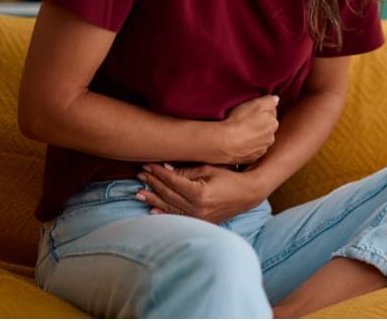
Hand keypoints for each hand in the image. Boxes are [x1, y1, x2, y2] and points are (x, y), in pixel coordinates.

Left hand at [136, 162, 267, 223]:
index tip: (147, 165)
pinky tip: (152, 209)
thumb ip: (186, 170)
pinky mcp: (200, 222)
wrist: (248, 194)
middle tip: (140, 175)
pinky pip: (177, 217)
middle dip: (153, 183)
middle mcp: (196, 208)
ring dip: (153, 199)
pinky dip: (164, 213)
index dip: (158, 172)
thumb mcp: (209, 169)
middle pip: (168, 194)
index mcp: (199, 193)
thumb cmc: (230, 178)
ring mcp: (198, 217)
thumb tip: (165, 169)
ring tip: (138, 193)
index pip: (172, 181)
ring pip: (169, 207)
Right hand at [213, 94, 278, 164]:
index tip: (250, 111)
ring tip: (239, 132)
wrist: (223, 143)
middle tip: (244, 121)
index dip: (260, 110)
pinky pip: (250, 150)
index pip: (271, 113)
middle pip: (265, 127)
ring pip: (258, 139)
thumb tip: (276, 99)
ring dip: (252, 136)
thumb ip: (270, 100)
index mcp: (273, 123)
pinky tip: (237, 142)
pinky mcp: (251, 159)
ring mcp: (260, 150)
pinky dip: (246, 146)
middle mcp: (270, 138)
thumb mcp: (256, 103)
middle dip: (258, 124)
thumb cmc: (239, 121)